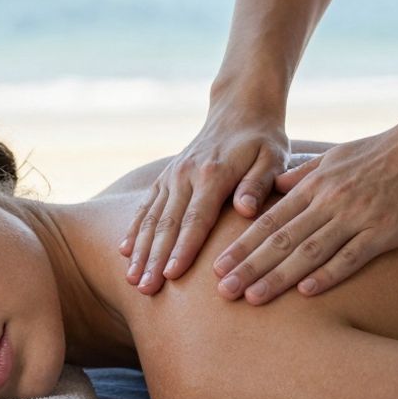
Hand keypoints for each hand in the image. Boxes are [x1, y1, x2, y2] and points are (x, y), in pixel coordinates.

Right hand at [121, 113, 288, 293]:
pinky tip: (124, 252)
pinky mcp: (165, 177)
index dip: (183, 249)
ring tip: (132, 280)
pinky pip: (146, 206)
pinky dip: (134, 230)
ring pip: (152, 218)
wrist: (239, 108)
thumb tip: (247, 208)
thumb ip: (259, 183)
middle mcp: (186, 174)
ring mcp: (172, 175)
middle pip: (167, 224)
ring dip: (140, 250)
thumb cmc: (263, 140)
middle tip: (145, 289)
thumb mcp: (273, 157)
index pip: (196, 219)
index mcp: (213, 173)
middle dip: (154, 259)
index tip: (171, 275)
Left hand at [212, 125, 397, 303]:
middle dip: (249, 266)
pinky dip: (327, 274)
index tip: (218, 266)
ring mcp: (356, 217)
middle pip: (280, 239)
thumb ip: (304, 174)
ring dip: (278, 276)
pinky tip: (306, 292)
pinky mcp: (384, 230)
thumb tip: (276, 185)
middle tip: (222, 291)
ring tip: (252, 297)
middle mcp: (329, 202)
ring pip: (308, 251)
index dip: (242, 245)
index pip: (269, 220)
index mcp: (314, 186)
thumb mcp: (334, 155)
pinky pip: (351, 256)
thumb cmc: (381, 151)